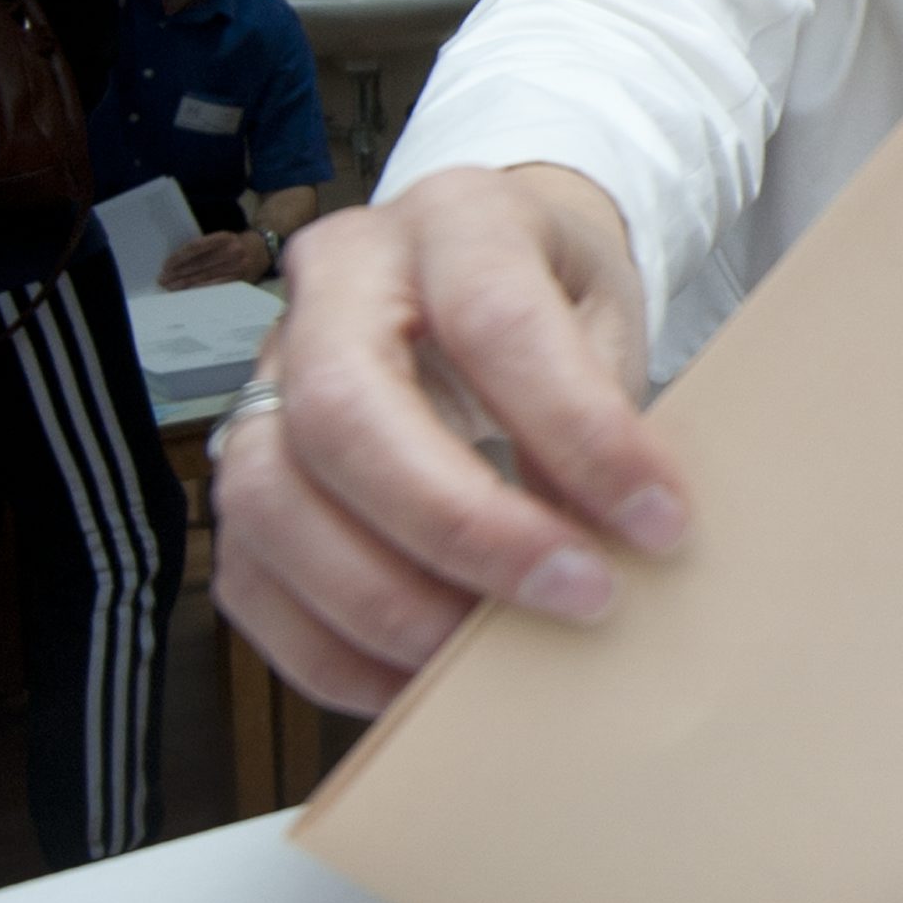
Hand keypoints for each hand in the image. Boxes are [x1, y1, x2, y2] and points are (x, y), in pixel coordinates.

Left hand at [160, 230, 273, 289]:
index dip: (180, 256)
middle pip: (199, 264)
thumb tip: (180, 260)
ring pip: (206, 276)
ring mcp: (238, 267)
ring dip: (186, 283)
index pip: (197, 247)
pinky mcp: (241, 280)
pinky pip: (217, 286)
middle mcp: (232, 251)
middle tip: (163, 279)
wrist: (266, 249)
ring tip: (171, 286)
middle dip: (178, 272)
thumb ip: (207, 246)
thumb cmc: (239, 243)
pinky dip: (201, 289)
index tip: (166, 264)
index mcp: (225, 238)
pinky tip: (189, 292)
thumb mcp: (225, 238)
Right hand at [212, 165, 690, 714]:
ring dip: (383, 600)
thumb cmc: (558, 301)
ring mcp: (269, 371)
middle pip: (345, 409)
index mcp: (453, 219)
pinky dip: (330, 647)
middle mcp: (337, 281)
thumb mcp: (608, 320)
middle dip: (462, 526)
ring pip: (270, 498)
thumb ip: (601, 417)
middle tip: (577, 597)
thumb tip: (606, 548)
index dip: (578, 431)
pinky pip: (249, 574)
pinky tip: (417, 683)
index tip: (659, 522)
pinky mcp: (244, 462)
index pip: (492, 318)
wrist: (486, 273)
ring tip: (486, 657)